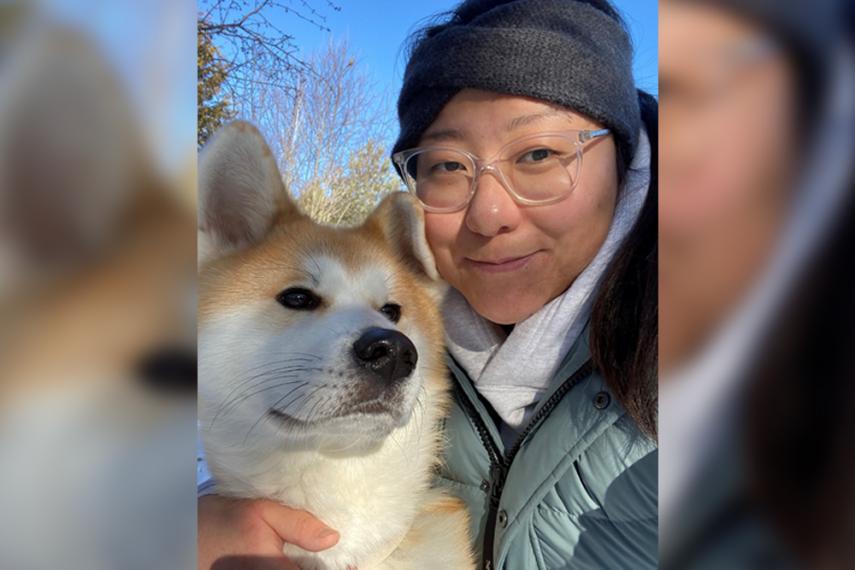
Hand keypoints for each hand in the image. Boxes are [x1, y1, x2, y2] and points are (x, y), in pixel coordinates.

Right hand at [198, 495, 339, 569]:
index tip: (350, 564)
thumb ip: (299, 525)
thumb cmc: (220, 520)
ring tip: (317, 561)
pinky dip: (291, 568)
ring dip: (307, 569)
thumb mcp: (262, 512)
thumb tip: (333, 538)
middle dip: (321, 569)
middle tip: (335, 561)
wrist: (180, 535)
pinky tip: (297, 562)